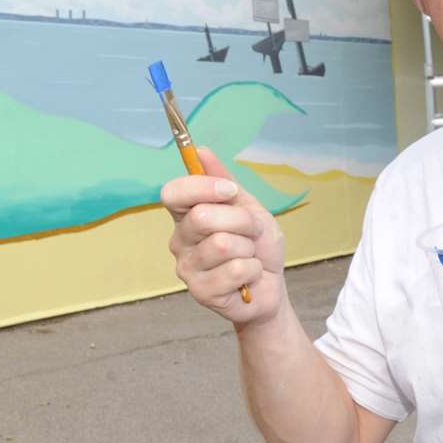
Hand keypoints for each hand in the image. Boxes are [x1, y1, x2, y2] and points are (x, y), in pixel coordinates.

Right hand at [160, 148, 284, 324]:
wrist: (270, 286)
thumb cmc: (257, 247)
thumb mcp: (248, 207)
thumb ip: (225, 181)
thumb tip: (201, 151)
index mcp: (187, 215)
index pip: (173, 192)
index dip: (202, 187)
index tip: (230, 191)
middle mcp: (179, 239)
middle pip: (202, 216)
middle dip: (242, 221)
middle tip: (251, 233)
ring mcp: (187, 267)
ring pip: (223, 244)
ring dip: (249, 248)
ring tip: (248, 257)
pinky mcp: (200, 292)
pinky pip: (236, 270)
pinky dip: (253, 270)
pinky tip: (247, 278)